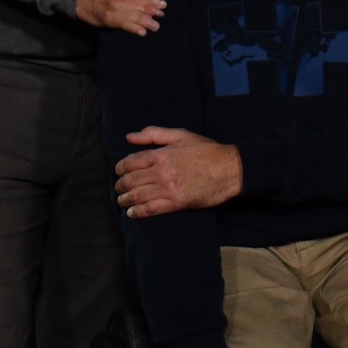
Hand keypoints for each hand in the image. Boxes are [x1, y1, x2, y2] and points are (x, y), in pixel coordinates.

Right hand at [75, 0, 166, 34]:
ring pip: (138, 20)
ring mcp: (117, 12)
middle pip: (146, 11)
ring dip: (149, 24)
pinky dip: (136, 30)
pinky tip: (142, 32)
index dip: (159, 4)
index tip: (163, 6)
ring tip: (155, 26)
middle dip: (155, 14)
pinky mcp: (110, 20)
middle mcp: (125, 1)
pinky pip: (126, 27)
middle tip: (160, 16)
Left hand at [115, 126, 243, 215]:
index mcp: (161, 154)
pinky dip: (137, 212)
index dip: (120, 169)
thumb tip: (130, 137)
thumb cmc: (206, 150)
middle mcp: (161, 171)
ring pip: (137, 196)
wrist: (229, 169)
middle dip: (120, 186)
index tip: (118, 172)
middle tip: (118, 190)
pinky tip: (132, 213)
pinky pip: (150, 209)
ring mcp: (168, 188)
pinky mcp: (176, 203)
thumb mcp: (181, 135)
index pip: (130, 162)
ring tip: (122, 202)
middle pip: (130, 181)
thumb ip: (154, 134)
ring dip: (125, 201)